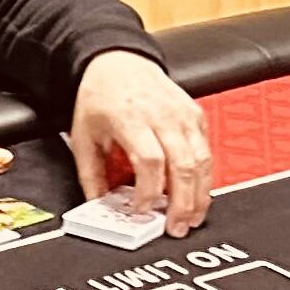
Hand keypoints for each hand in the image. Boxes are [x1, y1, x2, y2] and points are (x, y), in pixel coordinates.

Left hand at [70, 50, 213, 236]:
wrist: (118, 62)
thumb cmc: (100, 96)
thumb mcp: (83, 135)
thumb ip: (90, 174)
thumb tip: (99, 207)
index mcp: (129, 117)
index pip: (149, 161)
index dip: (148, 191)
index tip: (141, 210)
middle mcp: (161, 115)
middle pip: (182, 165)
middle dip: (182, 202)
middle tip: (176, 227)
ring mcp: (183, 114)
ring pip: (201, 161)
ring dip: (199, 195)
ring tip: (191, 218)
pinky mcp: (196, 115)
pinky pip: (206, 151)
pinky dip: (204, 177)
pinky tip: (196, 195)